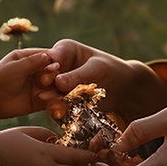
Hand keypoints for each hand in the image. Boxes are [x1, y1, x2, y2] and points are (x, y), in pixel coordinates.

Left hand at [0, 49, 59, 119]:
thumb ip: (33, 62)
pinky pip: (52, 99)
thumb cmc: (1, 79)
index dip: (53, 61)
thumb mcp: (16, 67)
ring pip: (55, 85)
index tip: (55, 66)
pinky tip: (43, 99)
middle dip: (52, 75)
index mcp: (30, 58)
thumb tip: (49, 55)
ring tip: (43, 93)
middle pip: (54, 71)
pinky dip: (52, 99)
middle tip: (44, 81)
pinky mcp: (40, 100)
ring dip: (53, 88)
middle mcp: (37, 71)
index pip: (47, 56)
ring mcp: (39, 86)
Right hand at [0, 126, 96, 165]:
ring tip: (40, 163)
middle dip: (77, 165)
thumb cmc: (4, 144)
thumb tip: (60, 142)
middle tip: (75, 158)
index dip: (87, 156)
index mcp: (47, 155)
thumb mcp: (27, 132)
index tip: (94, 154)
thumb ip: (47, 135)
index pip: (76, 157)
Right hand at [42, 38, 166, 122]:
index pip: (49, 58)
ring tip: (55, 109)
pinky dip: (58, 109)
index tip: (45, 80)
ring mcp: (56, 83)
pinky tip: (61, 115)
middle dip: (44, 87)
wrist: (122, 89)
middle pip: (44, 76)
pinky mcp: (60, 98)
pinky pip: (56, 104)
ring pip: (47, 92)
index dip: (46, 69)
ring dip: (50, 101)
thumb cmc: (112, 70)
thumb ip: (78, 75)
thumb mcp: (96, 69)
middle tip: (45, 97)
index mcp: (63, 50)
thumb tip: (58, 82)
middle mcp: (56, 65)